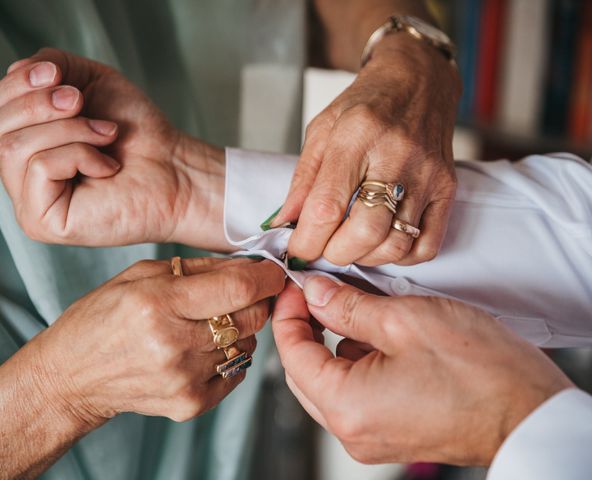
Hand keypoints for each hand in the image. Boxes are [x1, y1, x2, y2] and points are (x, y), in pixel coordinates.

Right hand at [0, 48, 226, 249]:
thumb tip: (18, 71)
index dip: (17, 84)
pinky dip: (79, 154)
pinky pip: (40, 168)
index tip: (57, 73)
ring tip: (106, 133)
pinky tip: (107, 166)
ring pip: (14, 147)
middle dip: (39, 104)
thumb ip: (49, 66)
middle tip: (81, 103)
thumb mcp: (89, 82)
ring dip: (68, 129)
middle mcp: (19, 179)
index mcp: (25, 147)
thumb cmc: (137, 132)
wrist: (175, 168)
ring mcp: (29, 205)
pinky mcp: (43, 223)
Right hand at [39, 257, 284, 422]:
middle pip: (251, 317)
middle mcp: (174, 343)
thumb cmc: (102, 318)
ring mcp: (184, 378)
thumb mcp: (141, 274)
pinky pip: (236, 373)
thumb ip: (199, 268)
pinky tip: (203, 349)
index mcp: (159, 303)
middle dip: (257, 301)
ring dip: (239, 330)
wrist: (71, 377)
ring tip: (209, 323)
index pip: (238, 288)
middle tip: (244, 294)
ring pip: (247, 344)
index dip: (266, 277)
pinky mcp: (189, 404)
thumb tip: (248, 265)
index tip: (273, 272)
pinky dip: (229, 357)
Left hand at [272, 277, 572, 465]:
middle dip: (307, 329)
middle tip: (319, 292)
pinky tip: (380, 336)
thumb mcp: (403, 320)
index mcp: (346, 406)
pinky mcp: (392, 433)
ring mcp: (372, 437)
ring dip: (334, 343)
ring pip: (331, 381)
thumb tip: (314, 293)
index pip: (292, 354)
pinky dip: (358, 361)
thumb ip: (347, 306)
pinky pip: (356, 394)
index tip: (297, 285)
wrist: (530, 412)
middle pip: (305, 371)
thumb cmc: (480, 372)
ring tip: (358, 309)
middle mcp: (352, 431)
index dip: (288, 313)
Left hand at [273, 35, 460, 265]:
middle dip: (336, 253)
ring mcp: (427, 174)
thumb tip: (284, 223)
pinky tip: (383, 242)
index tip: (298, 249)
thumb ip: (303, 179)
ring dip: (366, 257)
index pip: (328, 207)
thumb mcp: (322, 129)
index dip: (307, 241)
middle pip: (366, 231)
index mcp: (356, 136)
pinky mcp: (447, 188)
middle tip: (325, 247)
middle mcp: (396, 156)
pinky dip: (401, 258)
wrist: (419, 81)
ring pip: (396, 244)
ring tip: (352, 243)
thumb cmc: (366, 105)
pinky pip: (427, 245)